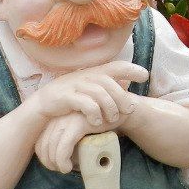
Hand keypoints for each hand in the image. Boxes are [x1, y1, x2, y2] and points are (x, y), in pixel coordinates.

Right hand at [27, 62, 148, 130]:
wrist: (43, 105)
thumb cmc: (72, 97)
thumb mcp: (90, 89)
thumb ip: (107, 86)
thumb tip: (128, 83)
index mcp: (94, 72)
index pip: (116, 66)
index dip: (132, 69)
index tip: (145, 76)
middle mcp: (86, 76)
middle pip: (110, 83)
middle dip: (122, 97)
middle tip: (129, 110)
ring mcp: (75, 85)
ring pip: (100, 93)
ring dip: (110, 108)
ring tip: (112, 120)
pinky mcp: (66, 97)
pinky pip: (85, 103)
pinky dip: (94, 113)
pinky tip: (96, 122)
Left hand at [34, 111, 119, 173]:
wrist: (117, 112)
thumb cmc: (97, 126)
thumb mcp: (77, 131)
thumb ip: (64, 138)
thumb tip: (50, 160)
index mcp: (55, 118)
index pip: (39, 141)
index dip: (43, 158)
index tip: (54, 166)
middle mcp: (57, 117)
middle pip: (43, 145)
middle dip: (49, 162)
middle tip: (60, 170)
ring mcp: (67, 119)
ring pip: (52, 147)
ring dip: (56, 163)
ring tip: (66, 169)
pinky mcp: (77, 124)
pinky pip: (64, 146)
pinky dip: (63, 160)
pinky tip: (68, 167)